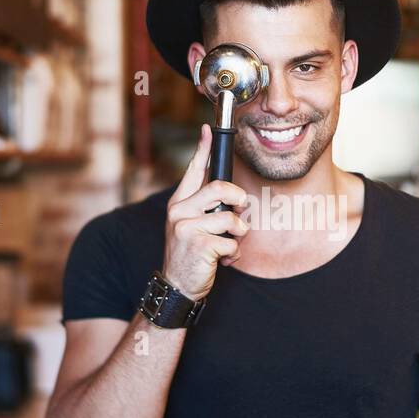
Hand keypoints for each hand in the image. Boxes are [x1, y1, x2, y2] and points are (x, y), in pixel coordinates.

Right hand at [162, 124, 249, 299]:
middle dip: (238, 200)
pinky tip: (221, 260)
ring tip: (227, 245)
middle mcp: (179, 211)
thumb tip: (233, 195)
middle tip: (241, 209)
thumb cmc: (191, 255)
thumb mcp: (192, 227)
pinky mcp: (198, 244)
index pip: (193, 171)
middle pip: (219, 188)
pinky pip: (231, 241)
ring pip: (230, 218)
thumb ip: (207, 209)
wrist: (177, 286)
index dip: (203, 149)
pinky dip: (233, 254)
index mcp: (179, 203)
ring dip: (238, 234)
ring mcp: (186, 227)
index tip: (208, 130)